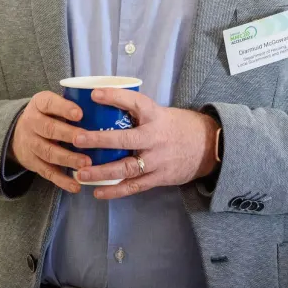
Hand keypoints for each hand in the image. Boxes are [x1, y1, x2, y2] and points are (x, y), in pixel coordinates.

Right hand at [10, 91, 91, 193]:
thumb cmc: (47, 115)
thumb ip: (72, 104)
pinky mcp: (33, 163)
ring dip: (68, 159)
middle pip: (49, 129)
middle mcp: (32, 123)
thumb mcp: (53, 103)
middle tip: (87, 140)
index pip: (49, 103)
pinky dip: (62, 180)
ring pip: (48, 152)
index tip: (80, 114)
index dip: (64, 108)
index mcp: (39, 104)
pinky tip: (76, 185)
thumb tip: (105, 107)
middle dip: (68, 135)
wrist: (17, 134)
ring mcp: (31, 144)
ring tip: (86, 163)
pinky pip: (47, 172)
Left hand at [71, 88, 216, 199]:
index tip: (94, 95)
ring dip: (102, 171)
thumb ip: (137, 114)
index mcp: (155, 115)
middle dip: (99, 140)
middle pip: (124, 139)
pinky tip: (98, 192)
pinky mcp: (159, 177)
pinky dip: (115, 191)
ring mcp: (157, 160)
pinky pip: (134, 186)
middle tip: (77, 139)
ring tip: (81, 172)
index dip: (114, 97)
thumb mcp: (161, 113)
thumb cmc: (179, 126)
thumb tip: (104, 106)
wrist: (210, 147)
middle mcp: (155, 137)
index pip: (134, 102)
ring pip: (126, 167)